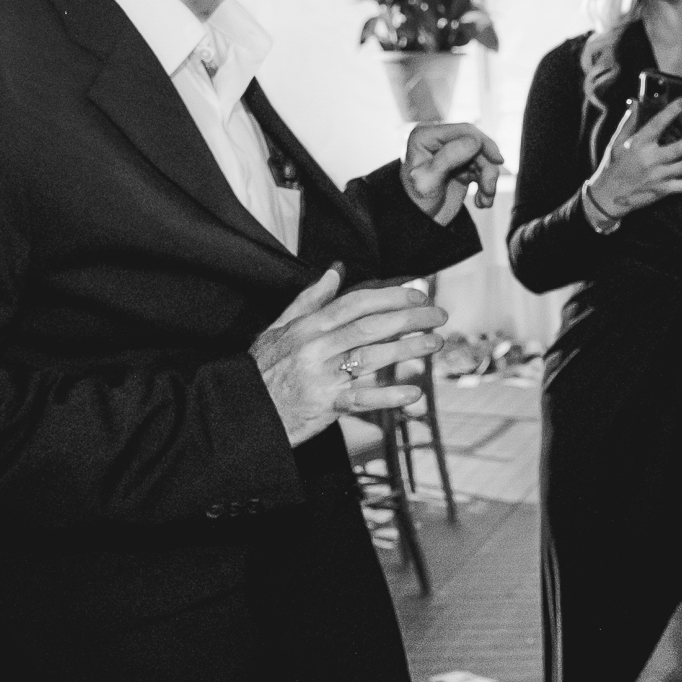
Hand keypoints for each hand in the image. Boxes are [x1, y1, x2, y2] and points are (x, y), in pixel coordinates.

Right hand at [249, 268, 448, 445]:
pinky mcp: (324, 406)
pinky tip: (414, 392)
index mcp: (307, 327)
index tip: (418, 292)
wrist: (243, 411)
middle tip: (439, 315)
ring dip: (408, 348)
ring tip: (435, 342)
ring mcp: (321, 377)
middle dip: (409, 317)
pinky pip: (361, 399)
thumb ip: (310, 300)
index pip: (354, 304)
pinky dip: (389, 396)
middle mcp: (315, 348)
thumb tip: (337, 270)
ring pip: (371, 357)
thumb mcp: (279, 328)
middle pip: (370, 327)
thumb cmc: (264, 368)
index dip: (389, 295)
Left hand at [403, 122, 505, 224]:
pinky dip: (486, 186)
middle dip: (487, 168)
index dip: (484, 144)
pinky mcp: (462, 166)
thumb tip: (474, 141)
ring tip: (485, 199)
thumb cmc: (415, 203)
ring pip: (484, 159)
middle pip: (478, 145)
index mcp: (425, 137)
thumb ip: (448, 158)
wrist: (418, 223)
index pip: (463, 131)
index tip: (497, 161)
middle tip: (489, 189)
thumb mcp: (428, 181)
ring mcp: (452, 153)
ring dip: (489, 180)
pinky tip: (482, 201)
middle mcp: (439, 141)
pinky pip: (483, 171)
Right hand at [586, 99, 681, 218]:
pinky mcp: (663, 190)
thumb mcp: (616, 142)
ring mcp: (658, 177)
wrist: (608, 195)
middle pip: (681, 148)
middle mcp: (650, 160)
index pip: (657, 124)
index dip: (672, 111)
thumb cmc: (614, 166)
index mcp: (638, 145)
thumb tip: (635, 102)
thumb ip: (628, 122)